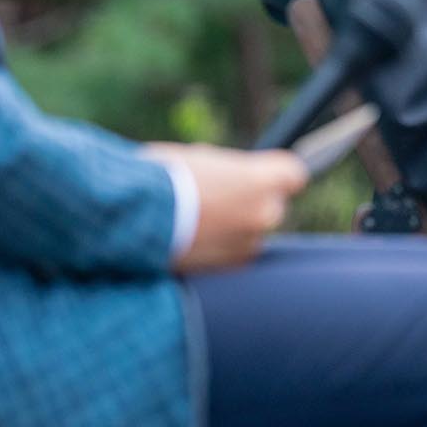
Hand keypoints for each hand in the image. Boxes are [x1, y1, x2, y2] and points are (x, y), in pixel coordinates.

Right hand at [144, 144, 307, 273]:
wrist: (133, 216)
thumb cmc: (162, 177)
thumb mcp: (200, 159)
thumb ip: (229, 170)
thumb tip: (233, 175)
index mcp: (263, 179)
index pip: (294, 175)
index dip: (276, 175)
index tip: (261, 176)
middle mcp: (265, 212)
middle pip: (272, 205)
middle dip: (251, 203)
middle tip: (219, 200)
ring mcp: (249, 242)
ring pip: (252, 233)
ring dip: (235, 230)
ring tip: (199, 222)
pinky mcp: (228, 267)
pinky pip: (235, 255)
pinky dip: (220, 250)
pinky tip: (194, 241)